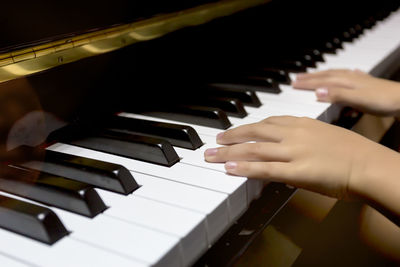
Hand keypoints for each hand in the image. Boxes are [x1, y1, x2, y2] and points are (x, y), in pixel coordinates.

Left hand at [204, 116, 397, 199]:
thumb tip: (288, 149)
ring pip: (254, 150)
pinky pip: (265, 169)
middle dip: (232, 137)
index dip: (248, 127)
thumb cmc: (354, 152)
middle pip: (254, 133)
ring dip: (229, 152)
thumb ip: (304, 139)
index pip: (268, 122)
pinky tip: (229, 168)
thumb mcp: (325, 137)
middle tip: (216, 140)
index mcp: (302, 123)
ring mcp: (293, 152)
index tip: (236, 131)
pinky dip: (245, 168)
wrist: (370, 165)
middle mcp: (294, 134)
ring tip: (211, 156)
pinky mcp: (296, 171)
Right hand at [291, 69, 399, 116]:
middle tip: (297, 78)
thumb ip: (337, 96)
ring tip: (315, 75)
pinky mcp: (367, 85)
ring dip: (323, 75)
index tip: (293, 83)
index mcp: (346, 81)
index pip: (321, 81)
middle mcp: (350, 78)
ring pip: (336, 75)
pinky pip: (350, 77)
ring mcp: (359, 80)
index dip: (306, 83)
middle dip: (310, 77)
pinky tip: (348, 73)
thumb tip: (317, 92)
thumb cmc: (383, 100)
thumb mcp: (357, 100)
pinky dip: (345, 75)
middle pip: (326, 76)